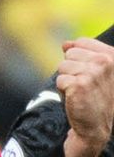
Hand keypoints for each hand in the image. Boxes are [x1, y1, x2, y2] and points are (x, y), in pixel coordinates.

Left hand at [56, 38, 113, 156]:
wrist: (97, 126)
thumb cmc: (96, 97)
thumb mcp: (96, 72)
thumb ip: (84, 54)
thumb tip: (65, 44)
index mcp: (112, 56)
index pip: (81, 42)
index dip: (78, 57)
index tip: (89, 74)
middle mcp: (105, 62)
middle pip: (70, 54)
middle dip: (72, 69)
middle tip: (85, 85)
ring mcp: (93, 72)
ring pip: (63, 66)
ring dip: (67, 80)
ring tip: (81, 91)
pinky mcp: (79, 84)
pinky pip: (59, 79)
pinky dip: (63, 90)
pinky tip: (76, 98)